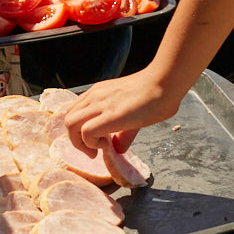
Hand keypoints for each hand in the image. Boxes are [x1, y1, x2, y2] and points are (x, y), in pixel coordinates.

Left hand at [63, 65, 183, 152]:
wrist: (165, 83)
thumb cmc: (156, 93)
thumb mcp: (134, 112)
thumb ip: (123, 132)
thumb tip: (119, 149)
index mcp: (99, 93)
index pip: (75, 112)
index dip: (80, 130)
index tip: (96, 141)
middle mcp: (95, 96)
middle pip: (68, 119)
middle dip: (76, 140)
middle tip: (93, 150)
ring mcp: (100, 104)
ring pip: (70, 124)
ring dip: (80, 142)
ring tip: (98, 148)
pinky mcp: (108, 115)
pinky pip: (85, 132)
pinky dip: (91, 143)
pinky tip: (107, 145)